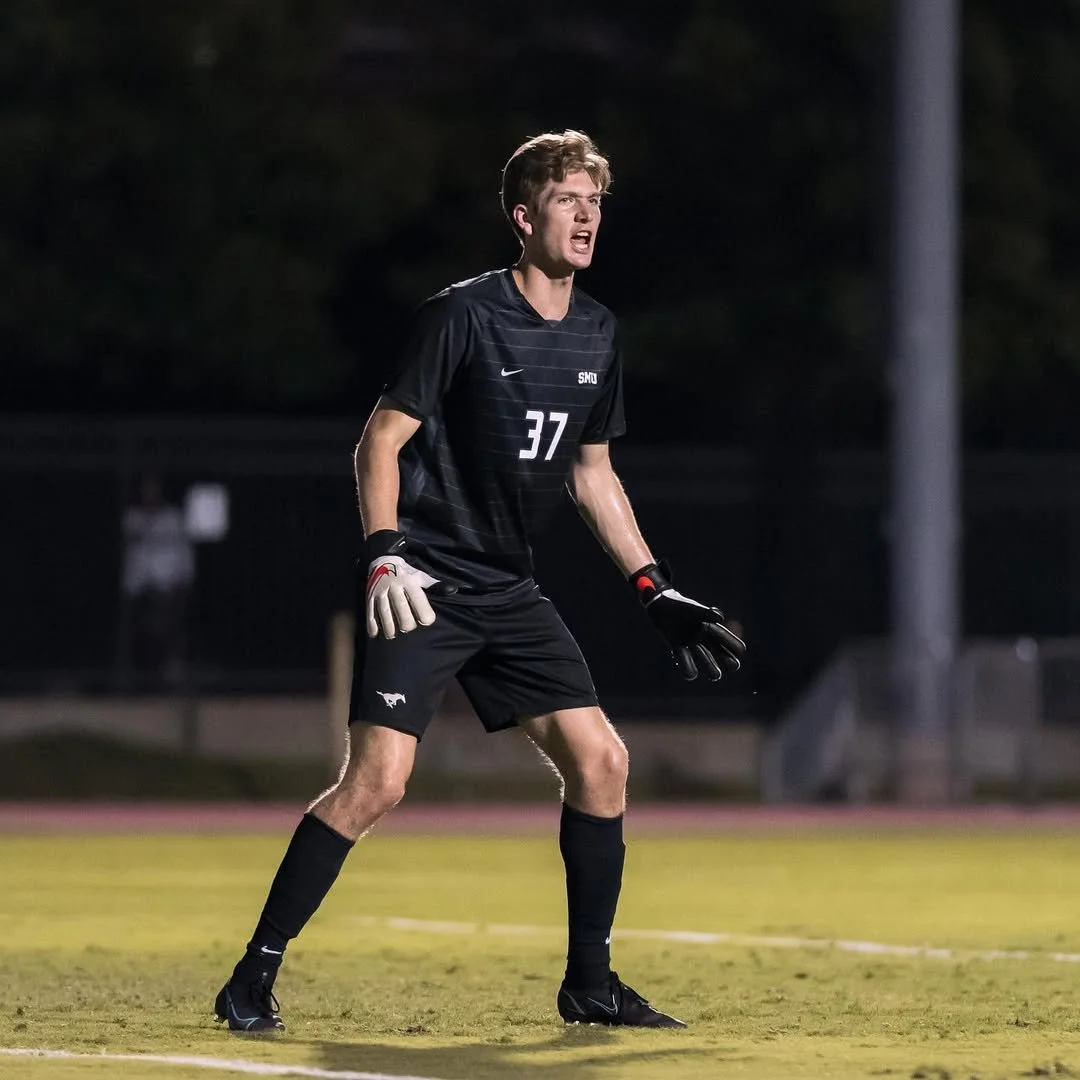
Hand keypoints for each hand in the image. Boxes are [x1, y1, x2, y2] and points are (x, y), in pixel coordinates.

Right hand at [363, 531, 439, 638]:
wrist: (381, 559)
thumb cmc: (405, 572)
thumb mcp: (420, 575)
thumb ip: (435, 585)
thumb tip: (453, 590)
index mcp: (409, 582)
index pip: (419, 601)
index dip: (425, 615)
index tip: (427, 621)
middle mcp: (395, 587)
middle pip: (402, 611)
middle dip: (407, 624)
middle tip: (408, 628)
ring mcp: (381, 592)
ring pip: (385, 613)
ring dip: (390, 627)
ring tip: (393, 635)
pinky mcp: (370, 596)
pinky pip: (370, 612)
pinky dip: (372, 625)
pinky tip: (375, 634)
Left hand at [630, 561, 745, 680]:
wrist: (662, 604)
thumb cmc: (681, 605)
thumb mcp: (695, 609)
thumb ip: (706, 613)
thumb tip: (720, 617)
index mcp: (712, 628)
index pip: (728, 639)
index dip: (735, 646)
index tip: (739, 652)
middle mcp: (704, 638)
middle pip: (720, 653)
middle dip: (727, 660)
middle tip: (733, 666)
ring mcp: (691, 643)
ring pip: (704, 659)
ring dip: (710, 667)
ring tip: (716, 675)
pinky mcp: (677, 646)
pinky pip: (683, 659)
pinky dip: (686, 666)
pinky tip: (691, 672)